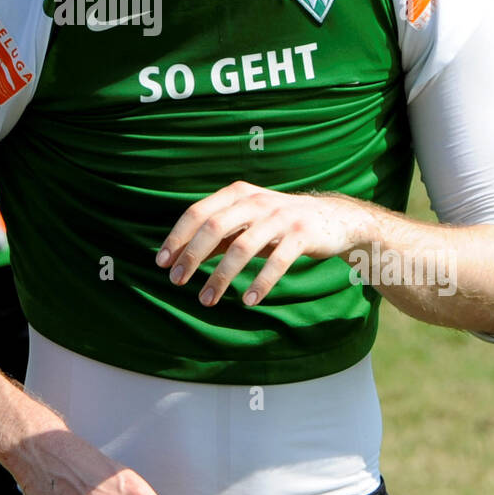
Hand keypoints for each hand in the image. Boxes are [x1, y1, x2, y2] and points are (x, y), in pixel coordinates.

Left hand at [156, 181, 375, 307]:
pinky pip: (278, 260)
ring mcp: (281, 217)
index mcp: (238, 194)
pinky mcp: (303, 234)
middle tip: (176, 282)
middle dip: (192, 255)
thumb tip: (177, 258)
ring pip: (243, 247)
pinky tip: (249, 300)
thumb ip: (217, 237)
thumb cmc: (278, 223)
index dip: (177, 237)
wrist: (333, 218)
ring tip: (206, 300)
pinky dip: (261, 282)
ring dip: (221, 277)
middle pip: (215, 227)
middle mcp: (256, 201)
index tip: (161, 262)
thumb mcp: (245, 223)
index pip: (198, 212)